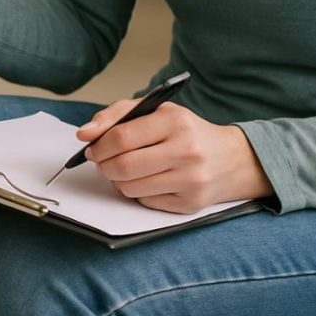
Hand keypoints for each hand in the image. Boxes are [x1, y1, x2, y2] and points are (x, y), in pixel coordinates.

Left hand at [77, 98, 273, 213]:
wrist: (231, 159)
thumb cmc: (185, 132)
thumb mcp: (156, 111)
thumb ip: (116, 115)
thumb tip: (84, 134)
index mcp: (175, 121)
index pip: (121, 137)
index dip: (98, 145)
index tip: (91, 148)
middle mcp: (186, 150)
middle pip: (123, 166)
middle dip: (103, 165)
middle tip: (101, 162)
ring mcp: (190, 180)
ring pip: (130, 187)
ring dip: (116, 180)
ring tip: (121, 170)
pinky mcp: (190, 203)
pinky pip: (145, 202)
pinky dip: (136, 192)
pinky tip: (144, 181)